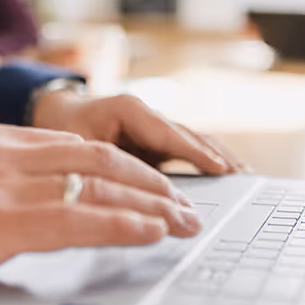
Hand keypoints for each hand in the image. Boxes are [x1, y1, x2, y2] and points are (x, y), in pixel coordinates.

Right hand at [0, 125, 203, 304]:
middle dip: (150, 179)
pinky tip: (153, 232)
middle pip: (99, 157)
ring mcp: (0, 183)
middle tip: (184, 202)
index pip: (76, 144)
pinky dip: (123, 224)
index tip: (151, 182)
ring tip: (185, 220)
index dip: (123, 164)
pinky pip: (77, 218)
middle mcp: (3, 152)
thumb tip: (29, 207)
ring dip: (151, 203)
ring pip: (97, 183)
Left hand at [32, 92, 249, 173]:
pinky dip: (209, 161)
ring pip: (194, 140)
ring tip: (245, 176)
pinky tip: (230, 174)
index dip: (193, 152)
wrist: (60, 115)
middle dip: (216, 156)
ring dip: (219, 157)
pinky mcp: (160, 141)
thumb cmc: (62, 130)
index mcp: (128, 108)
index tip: (218, 168)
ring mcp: (157, 126)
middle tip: (242, 177)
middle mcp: (148, 114)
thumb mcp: (74, 148)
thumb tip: (126, 195)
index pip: (167, 133)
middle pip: (189, 135)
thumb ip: (101, 168)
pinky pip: (189, 150)